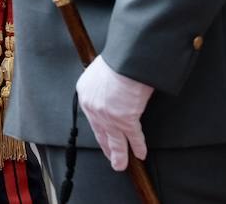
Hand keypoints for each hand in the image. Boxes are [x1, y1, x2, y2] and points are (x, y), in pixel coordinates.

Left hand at [76, 54, 153, 170]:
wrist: (126, 59)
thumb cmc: (117, 59)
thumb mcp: (101, 70)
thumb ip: (104, 85)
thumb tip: (112, 91)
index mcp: (85, 92)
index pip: (92, 116)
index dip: (99, 128)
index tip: (103, 136)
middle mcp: (92, 107)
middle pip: (100, 132)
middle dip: (106, 147)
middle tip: (110, 158)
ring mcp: (107, 116)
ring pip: (115, 141)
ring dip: (119, 156)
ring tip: (120, 166)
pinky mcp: (124, 120)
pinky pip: (133, 138)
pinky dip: (138, 147)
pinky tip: (141, 154)